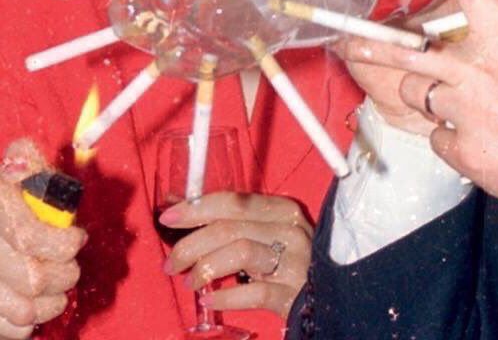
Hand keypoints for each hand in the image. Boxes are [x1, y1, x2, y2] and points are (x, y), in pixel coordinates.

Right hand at [0, 140, 85, 339]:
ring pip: (23, 311)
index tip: (78, 237)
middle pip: (32, 279)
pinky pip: (10, 331)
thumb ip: (25, 160)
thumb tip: (27, 156)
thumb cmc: (5, 193)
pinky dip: (30, 323)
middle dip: (64, 272)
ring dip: (52, 300)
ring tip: (60, 284)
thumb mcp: (12, 167)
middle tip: (71, 264)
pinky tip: (38, 303)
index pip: (29, 239)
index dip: (63, 242)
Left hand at [160, 192, 311, 317]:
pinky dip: (226, 297)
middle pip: (230, 227)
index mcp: (281, 210)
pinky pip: (254, 293)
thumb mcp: (267, 231)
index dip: (197, 208)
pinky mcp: (294, 294)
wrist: (326, 295)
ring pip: (241, 253)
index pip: (234, 201)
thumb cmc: (287, 258)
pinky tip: (210, 299)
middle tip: (171, 263)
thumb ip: (233, 220)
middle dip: (191, 244)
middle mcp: (290, 230)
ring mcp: (295, 262)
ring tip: (191, 282)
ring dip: (206, 268)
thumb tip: (181, 207)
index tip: (168, 217)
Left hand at [338, 0, 497, 228]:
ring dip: (426, 90)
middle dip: (371, 42)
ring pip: (416, 92)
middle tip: (347, 39)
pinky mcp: (461, 153)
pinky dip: (451, 132)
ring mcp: (464, 115)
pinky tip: (481, 137)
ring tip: (456, 97)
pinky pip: (436, 134)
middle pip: (405, 50)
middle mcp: (476, 74)